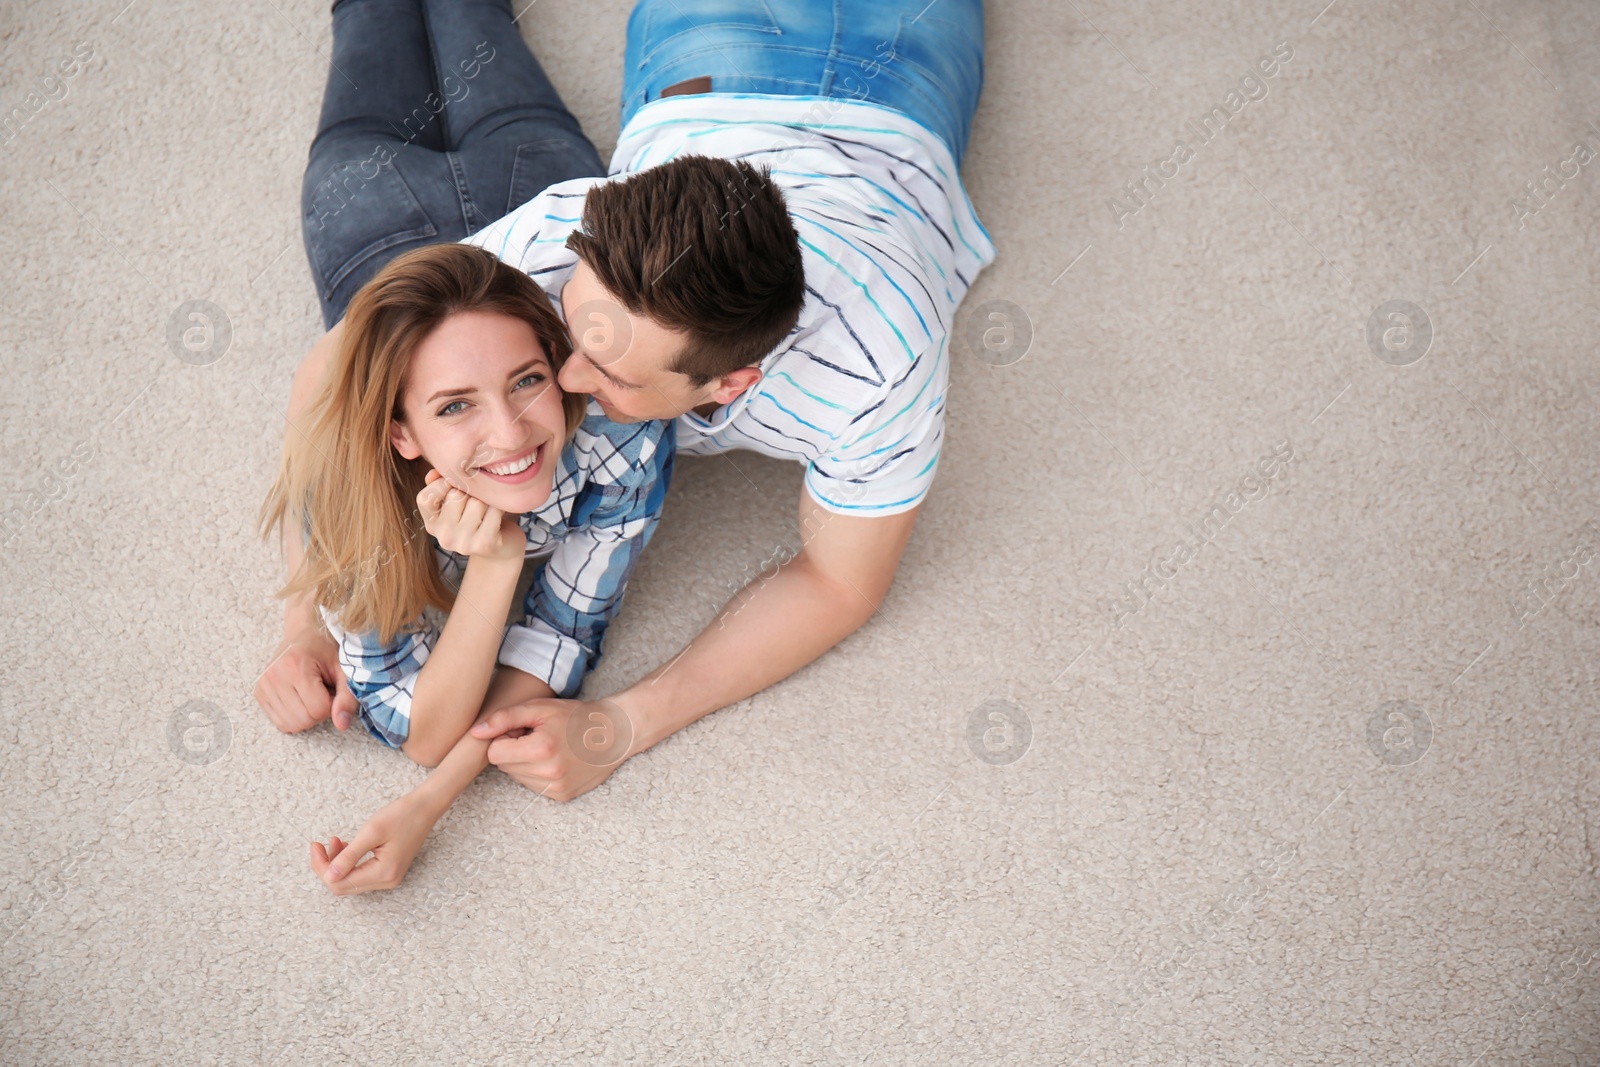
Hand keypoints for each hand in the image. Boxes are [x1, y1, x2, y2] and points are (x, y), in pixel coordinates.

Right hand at [256, 624, 358, 732]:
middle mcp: (274, 676)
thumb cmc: (326, 651)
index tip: (332, 688)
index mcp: (295, 666)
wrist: (304, 635)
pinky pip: (281, 723)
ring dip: (307, 716)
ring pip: (291, 725)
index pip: (318, 709)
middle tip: (323, 691)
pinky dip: (295, 717)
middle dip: (320, 711)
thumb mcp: (344, 670)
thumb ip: (347, 697)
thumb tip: (342, 725)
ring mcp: (263, 685)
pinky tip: (300, 699)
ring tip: (311, 693)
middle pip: (303, 720)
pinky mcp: (259, 693)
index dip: (332, 704)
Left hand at [310, 791, 439, 894]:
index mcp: (383, 873)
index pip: (340, 882)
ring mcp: (389, 878)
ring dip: (337, 863)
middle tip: (319, 844)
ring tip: (335, 841)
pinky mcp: (388, 871)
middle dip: (327, 866)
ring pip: (350, 881)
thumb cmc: (401, 815)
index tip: (315, 846)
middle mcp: (387, 881)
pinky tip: (346, 846)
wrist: (425, 808)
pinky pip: (360, 874)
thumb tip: (328, 876)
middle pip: (343, 885)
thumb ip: (348, 857)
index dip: (322, 867)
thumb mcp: (371, 832)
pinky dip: (348, 862)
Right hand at [417, 468, 522, 560]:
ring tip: (488, 508)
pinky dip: (500, 508)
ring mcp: (463, 543)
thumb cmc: (476, 515)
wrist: (502, 546)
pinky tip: (499, 516)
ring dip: (487, 500)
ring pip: (476, 502)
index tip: (457, 485)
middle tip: (477, 501)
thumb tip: (434, 473)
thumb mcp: (455, 499)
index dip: (442, 484)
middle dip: (471, 491)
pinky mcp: (484, 544)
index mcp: (431, 524)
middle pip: (455, 495)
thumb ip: (441, 482)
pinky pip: (494, 511)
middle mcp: (444, 536)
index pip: (425, 497)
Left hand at [470, 698, 629, 801]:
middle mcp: (548, 774)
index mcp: (540, 750)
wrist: (616, 732)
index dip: (506, 737)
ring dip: (526, 763)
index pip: (494, 753)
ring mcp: (556, 789)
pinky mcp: (562, 797)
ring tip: (550, 747)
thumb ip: (504, 718)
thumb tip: (475, 733)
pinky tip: (557, 760)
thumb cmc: (577, 716)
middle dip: (515, 750)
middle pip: (505, 766)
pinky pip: (534, 787)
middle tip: (539, 736)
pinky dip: (539, 773)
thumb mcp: (540, 708)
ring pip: (518, 777)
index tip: (524, 729)